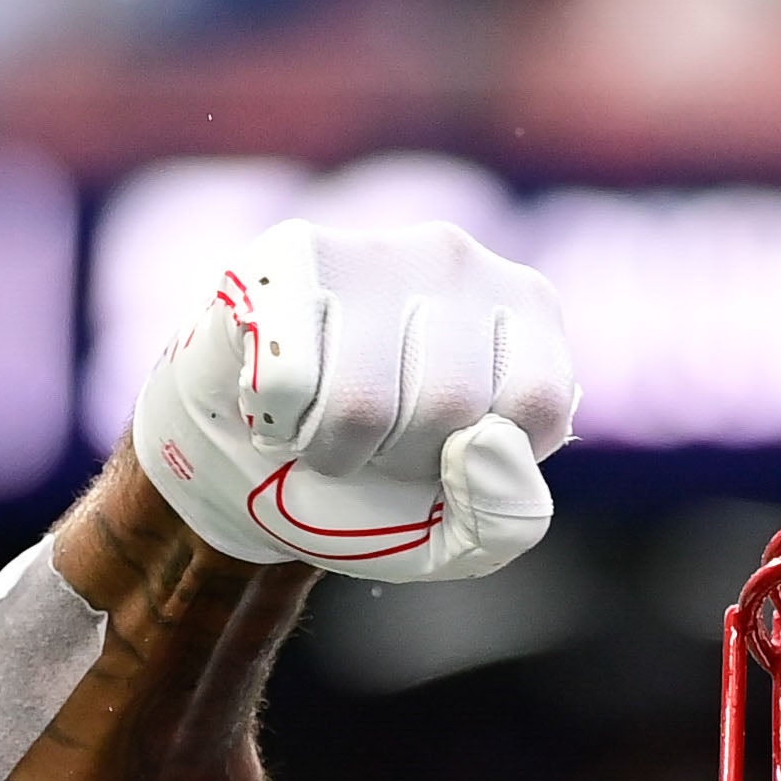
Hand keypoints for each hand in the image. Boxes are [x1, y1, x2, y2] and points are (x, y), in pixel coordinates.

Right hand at [133, 218, 572, 580]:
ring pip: (365, 403)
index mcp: (528, 311)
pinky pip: (288, 383)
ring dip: (332, 449)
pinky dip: (276, 424)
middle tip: (372, 439)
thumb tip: (486, 444)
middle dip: (400, 459)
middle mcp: (457, 259)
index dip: (476, 464)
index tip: (444, 450)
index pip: (534, 407)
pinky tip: (282, 399)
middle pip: (449, 406)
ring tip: (325, 419)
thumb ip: (507, 516)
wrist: (246, 455)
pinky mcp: (285, 259)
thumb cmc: (370, 483)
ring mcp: (371, 248)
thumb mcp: (456, 532)